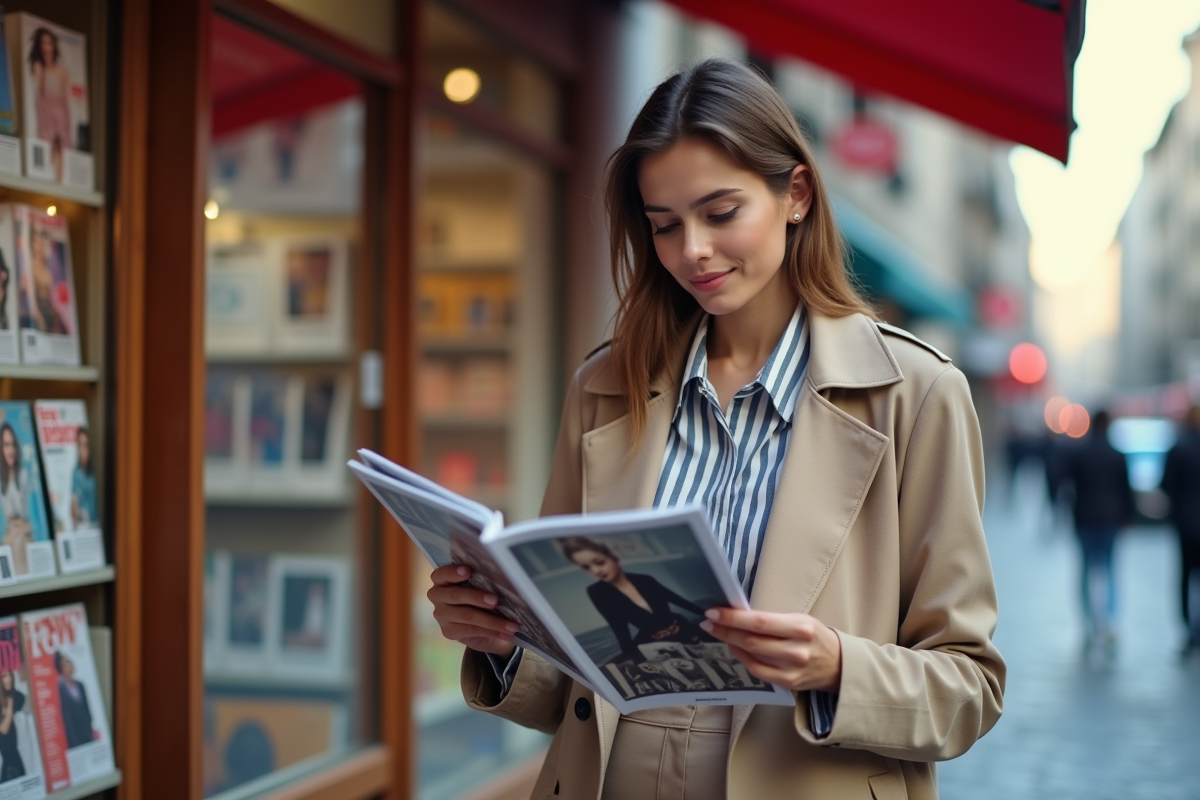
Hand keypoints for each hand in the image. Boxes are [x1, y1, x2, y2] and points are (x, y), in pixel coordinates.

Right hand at [427, 565, 518, 657]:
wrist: (480, 625)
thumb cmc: (481, 598)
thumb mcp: (480, 587)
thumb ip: (483, 582)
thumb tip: (505, 581)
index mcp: (442, 579)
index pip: (442, 574)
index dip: (453, 572)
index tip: (468, 570)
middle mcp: (437, 596)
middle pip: (455, 595)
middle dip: (477, 597)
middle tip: (496, 600)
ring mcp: (441, 615)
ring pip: (467, 616)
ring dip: (492, 621)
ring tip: (511, 625)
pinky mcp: (448, 632)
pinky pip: (472, 630)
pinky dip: (492, 632)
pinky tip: (506, 634)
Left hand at [700, 608, 841, 692]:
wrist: (839, 665)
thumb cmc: (816, 637)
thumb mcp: (800, 619)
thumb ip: (773, 620)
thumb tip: (738, 615)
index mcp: (801, 627)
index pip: (760, 622)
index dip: (733, 618)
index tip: (714, 612)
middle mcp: (796, 649)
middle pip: (752, 640)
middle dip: (726, 630)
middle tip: (708, 622)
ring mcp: (791, 669)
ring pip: (752, 655)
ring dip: (730, 643)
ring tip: (718, 632)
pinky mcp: (787, 683)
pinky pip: (757, 670)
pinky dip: (742, 658)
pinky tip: (734, 648)